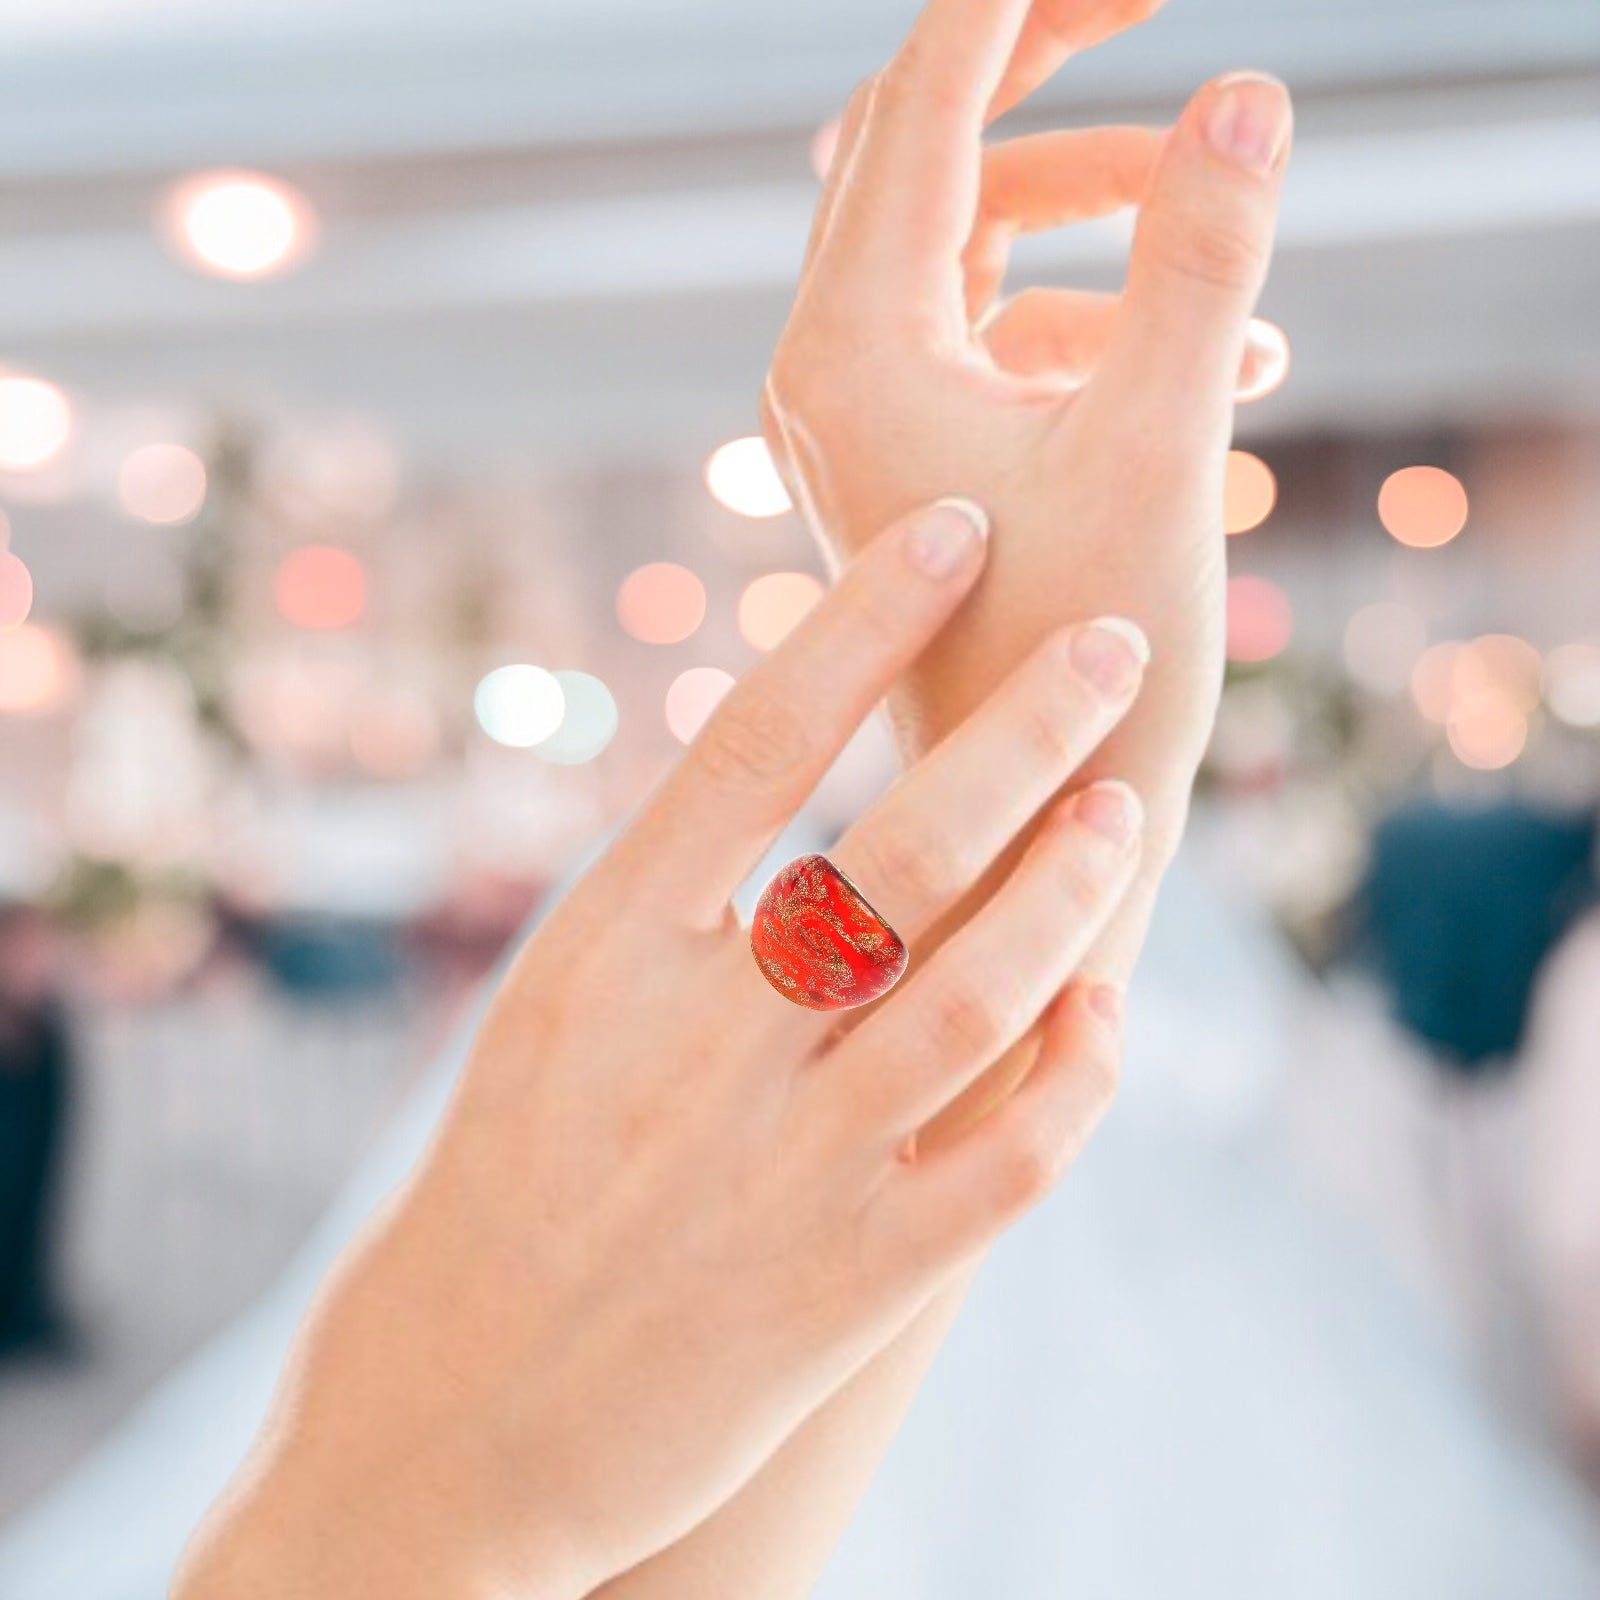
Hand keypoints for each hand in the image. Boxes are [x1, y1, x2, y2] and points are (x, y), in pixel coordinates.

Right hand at [174, 499, 1151, 1598]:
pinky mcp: (844, 1288)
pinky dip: (1076, 1080)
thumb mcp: (556, 1010)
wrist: (451, 1421)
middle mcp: (697, 1045)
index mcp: (605, 950)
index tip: (954, 527)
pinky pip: (1002, 1169)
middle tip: (1114, 645)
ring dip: (1069, 890)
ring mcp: (778, 1170)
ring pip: (975, 998)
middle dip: (1023, 734)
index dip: (863, 619)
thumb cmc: (510, 1182)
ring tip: (1129, 809)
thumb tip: (791, 761)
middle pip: (898, 853)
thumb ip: (673, 897)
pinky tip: (1110, 1009)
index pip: (754, 741)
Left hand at [764, 0, 1291, 1060]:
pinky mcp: (911, 455)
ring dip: (1093, 210)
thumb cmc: (1079, 668)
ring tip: (1220, 229)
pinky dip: (1091, 313)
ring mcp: (863, 413)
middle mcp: (828, 368)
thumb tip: (1246, 95)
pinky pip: (992, 327)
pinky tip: (1219, 365)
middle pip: (918, 145)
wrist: (1021, 826)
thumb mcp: (1156, 449)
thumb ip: (1200, 265)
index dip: (1019, 2)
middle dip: (1047, 75)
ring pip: (963, 236)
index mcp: (852, 348)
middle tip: (1167, 20)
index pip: (920, 105)